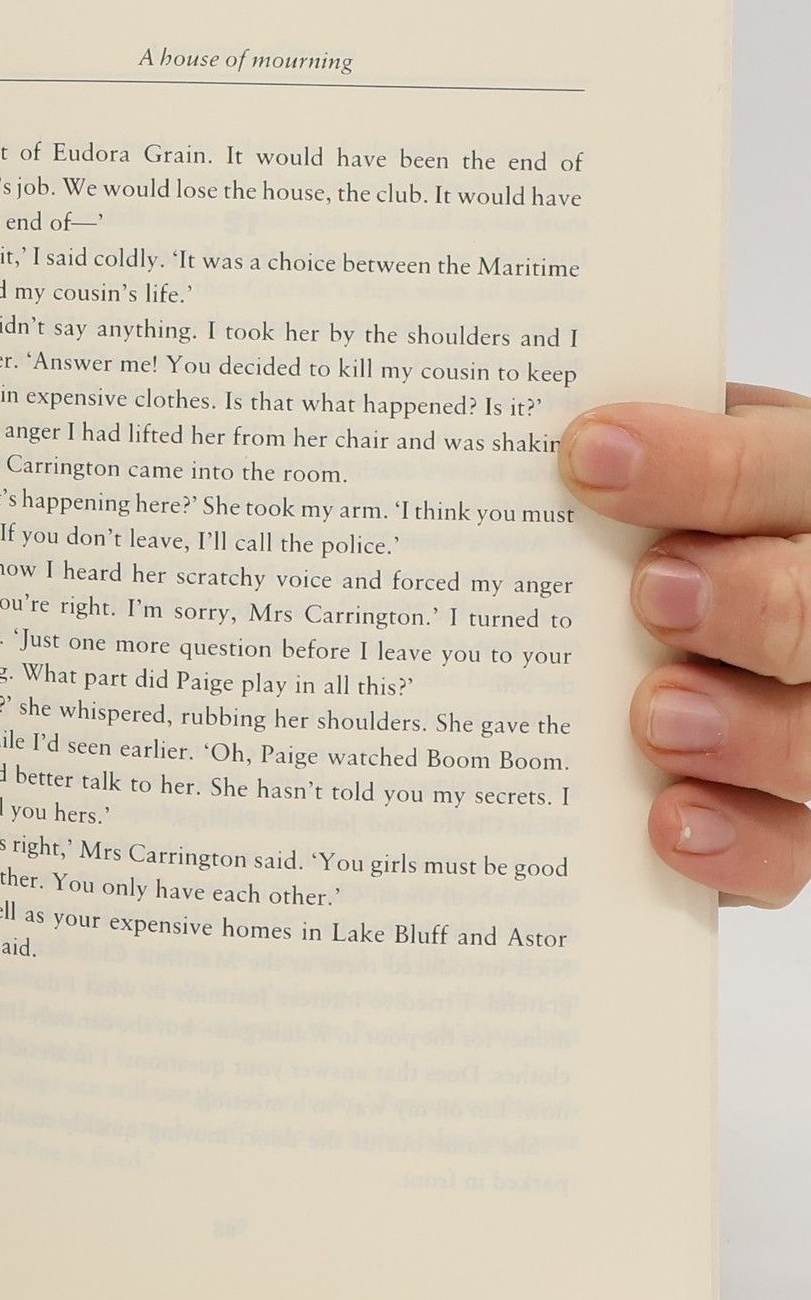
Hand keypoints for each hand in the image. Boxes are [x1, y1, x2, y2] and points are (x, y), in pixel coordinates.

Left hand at [562, 385, 810, 905]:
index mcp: (799, 493)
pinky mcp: (793, 817)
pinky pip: (792, 844)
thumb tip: (516, 455)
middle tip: (653, 594)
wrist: (684, 647)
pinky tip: (670, 825)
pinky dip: (740, 841)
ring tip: (654, 718)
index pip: (779, 467)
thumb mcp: (636, 489)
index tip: (588, 454)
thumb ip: (605, 479)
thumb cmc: (639, 546)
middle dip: (750, 598)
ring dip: (746, 727)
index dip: (699, 463)